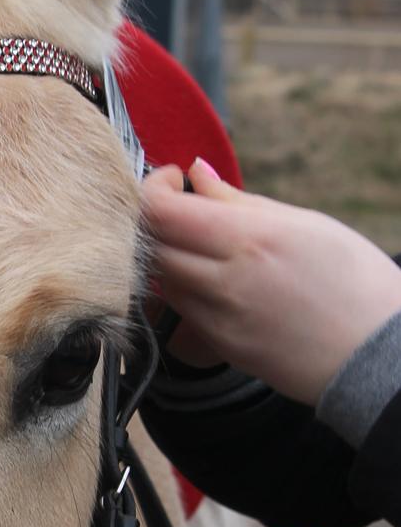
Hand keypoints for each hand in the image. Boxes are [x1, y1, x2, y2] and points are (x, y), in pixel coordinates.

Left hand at [140, 159, 400, 405]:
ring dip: (165, 254)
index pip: (162, 211)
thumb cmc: (353, 279)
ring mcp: (219, 318)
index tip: (172, 179)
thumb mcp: (305, 223)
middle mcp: (227, 280)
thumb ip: (238, 201)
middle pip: (150, 244)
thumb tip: (197, 173)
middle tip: (178, 208)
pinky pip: (180, 309)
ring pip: (159, 278)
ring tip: (197, 243)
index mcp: (251, 239)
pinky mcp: (219, 346)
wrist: (375, 352)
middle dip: (154, 218)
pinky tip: (210, 277)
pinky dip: (181, 286)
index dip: (153, 188)